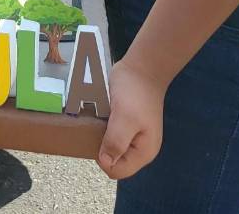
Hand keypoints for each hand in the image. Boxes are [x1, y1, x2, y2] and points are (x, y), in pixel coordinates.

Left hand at [98, 58, 165, 179]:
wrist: (142, 68)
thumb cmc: (135, 93)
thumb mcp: (125, 118)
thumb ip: (116, 142)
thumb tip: (105, 162)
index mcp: (143, 152)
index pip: (118, 171)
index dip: (104, 160)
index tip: (98, 138)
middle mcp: (138, 148)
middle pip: (113, 161)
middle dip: (101, 148)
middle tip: (94, 129)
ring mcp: (131, 136)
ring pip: (109, 147)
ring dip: (99, 137)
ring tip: (95, 121)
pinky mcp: (123, 124)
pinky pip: (109, 134)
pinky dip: (101, 128)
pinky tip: (98, 116)